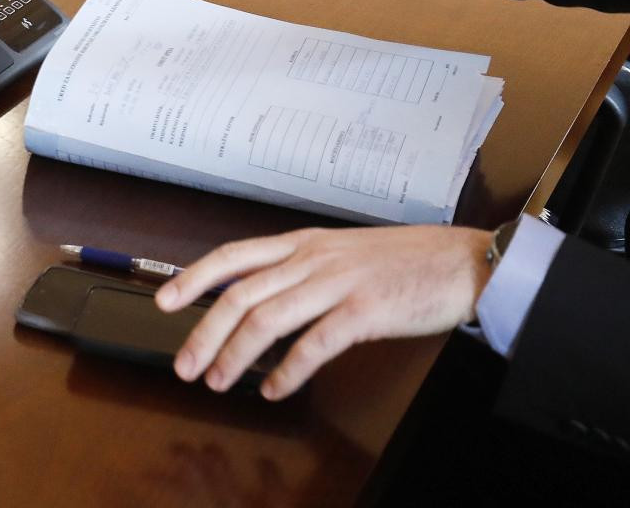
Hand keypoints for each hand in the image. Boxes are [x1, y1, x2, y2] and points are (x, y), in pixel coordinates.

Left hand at [155, 225, 492, 399]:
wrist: (464, 261)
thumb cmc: (405, 261)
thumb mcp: (342, 252)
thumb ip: (301, 269)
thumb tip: (259, 297)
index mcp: (303, 242)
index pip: (233, 256)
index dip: (195, 278)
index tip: (164, 301)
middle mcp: (312, 258)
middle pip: (241, 295)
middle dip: (204, 332)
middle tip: (184, 364)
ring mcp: (338, 283)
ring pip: (267, 319)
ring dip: (235, 355)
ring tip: (218, 380)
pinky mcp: (365, 312)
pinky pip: (313, 344)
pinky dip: (287, 370)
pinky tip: (272, 388)